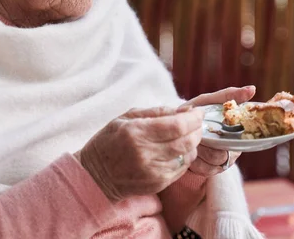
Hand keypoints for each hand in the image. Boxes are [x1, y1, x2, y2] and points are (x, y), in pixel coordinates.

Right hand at [76, 106, 204, 201]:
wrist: (96, 176)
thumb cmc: (110, 141)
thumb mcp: (126, 118)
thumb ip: (156, 112)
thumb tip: (184, 109)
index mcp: (137, 133)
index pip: (177, 126)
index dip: (193, 118)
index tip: (198, 112)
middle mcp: (146, 153)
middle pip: (187, 141)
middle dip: (197, 130)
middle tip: (197, 123)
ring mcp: (153, 171)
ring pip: (187, 155)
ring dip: (192, 144)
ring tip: (187, 136)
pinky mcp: (157, 184)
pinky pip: (181, 169)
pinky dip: (184, 157)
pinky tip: (177, 150)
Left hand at [181, 86, 255, 176]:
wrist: (177, 124)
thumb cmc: (197, 111)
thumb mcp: (210, 100)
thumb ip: (229, 95)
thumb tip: (252, 88)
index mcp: (237, 131)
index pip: (239, 138)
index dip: (225, 134)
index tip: (212, 127)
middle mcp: (233, 149)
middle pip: (224, 152)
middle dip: (206, 141)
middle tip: (195, 132)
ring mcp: (222, 161)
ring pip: (214, 160)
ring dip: (200, 149)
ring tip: (192, 139)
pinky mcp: (210, 170)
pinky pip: (204, 169)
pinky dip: (194, 160)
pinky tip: (189, 150)